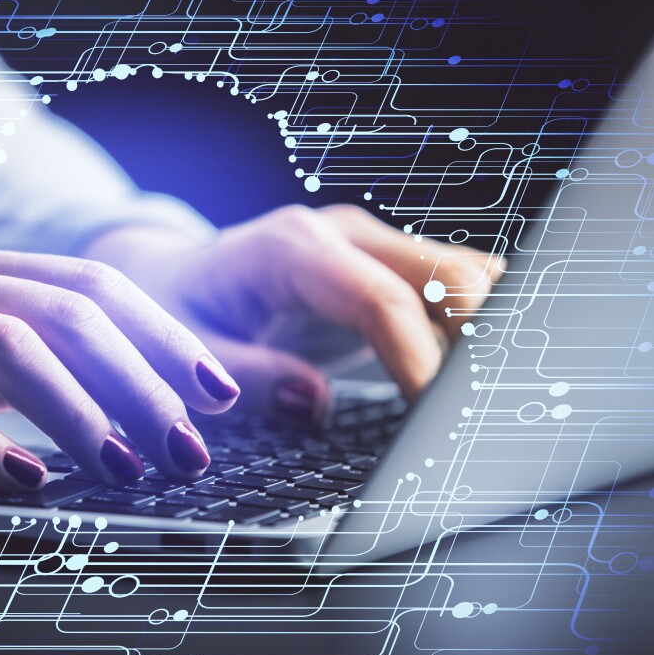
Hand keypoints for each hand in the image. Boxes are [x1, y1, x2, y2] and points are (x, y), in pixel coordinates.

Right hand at [0, 240, 238, 489]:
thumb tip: (94, 398)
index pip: (86, 285)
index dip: (161, 335)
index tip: (216, 388)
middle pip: (64, 310)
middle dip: (142, 379)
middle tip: (190, 445)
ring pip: (4, 345)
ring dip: (79, 409)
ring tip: (127, 468)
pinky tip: (25, 479)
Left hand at [85, 204, 503, 421]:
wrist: (171, 278)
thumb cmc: (171, 313)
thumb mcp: (182, 353)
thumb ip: (244, 377)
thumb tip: (312, 401)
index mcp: (289, 249)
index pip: (380, 301)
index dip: (418, 361)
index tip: (438, 418)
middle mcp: (339, 236)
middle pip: (447, 274)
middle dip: (476, 343)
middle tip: (473, 415)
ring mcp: (368, 246)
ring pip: (464, 276)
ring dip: (482, 335)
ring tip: (477, 400)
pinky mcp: (383, 268)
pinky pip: (450, 290)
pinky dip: (469, 331)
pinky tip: (463, 380)